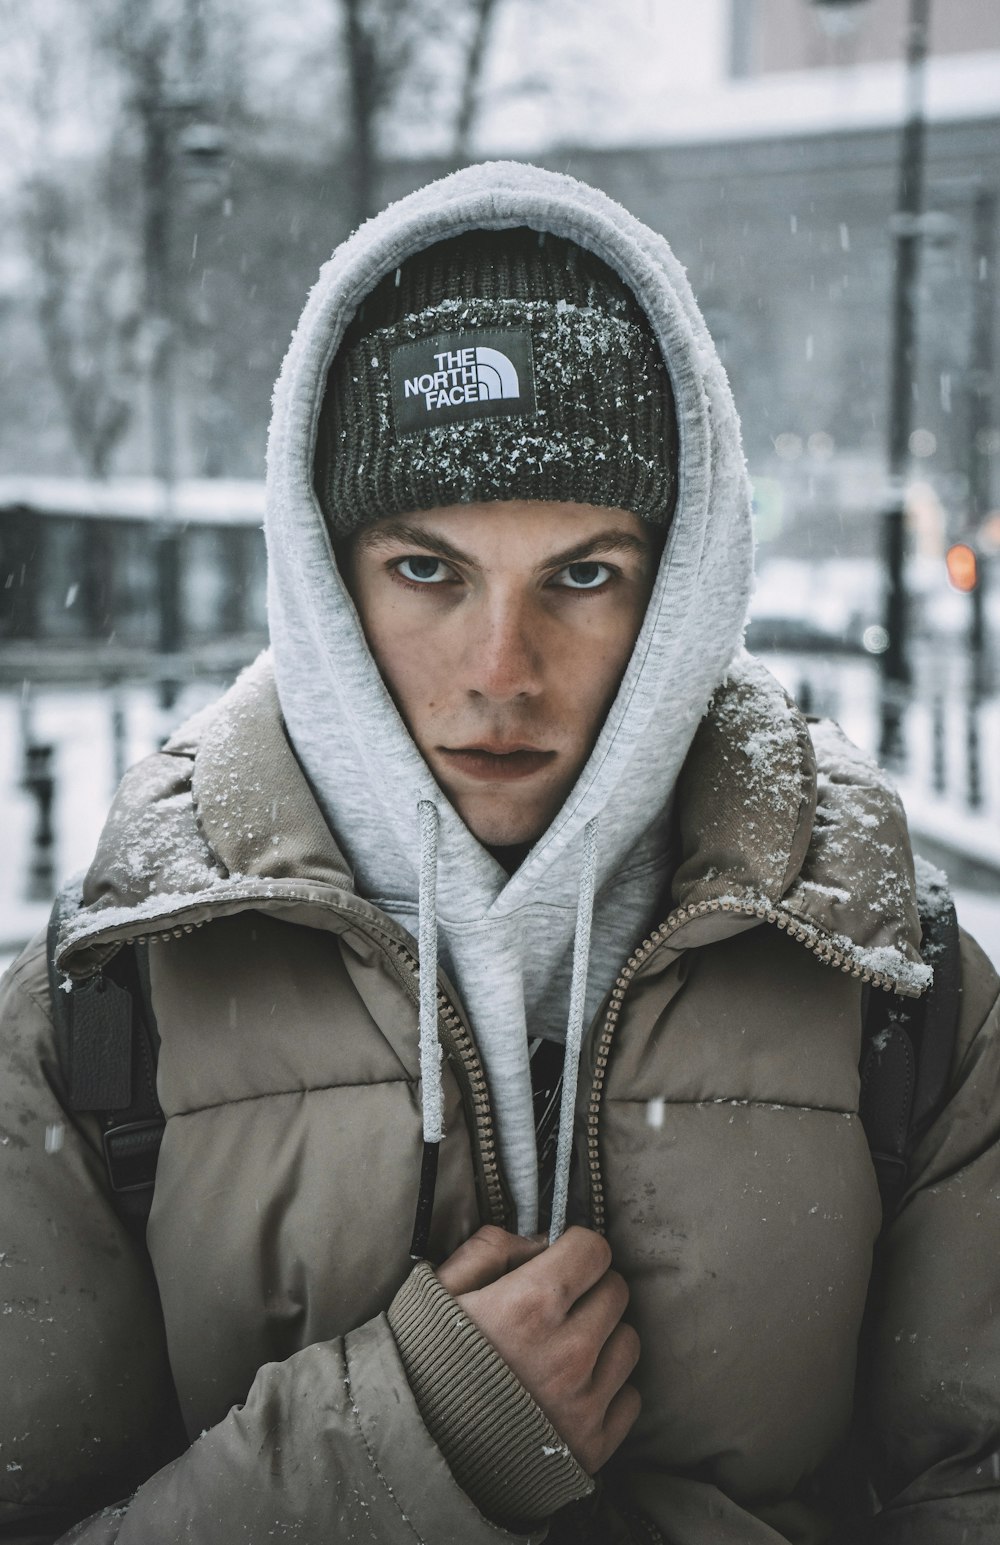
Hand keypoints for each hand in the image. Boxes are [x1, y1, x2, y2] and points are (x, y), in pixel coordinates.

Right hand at [436, 1224, 640, 1473]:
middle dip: (590, 1289)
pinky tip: (571, 1390)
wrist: (416, 1448)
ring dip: (604, 1338)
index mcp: (531, 1304)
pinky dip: (608, 1390)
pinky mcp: (593, 1444)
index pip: (594, 1249)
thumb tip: (542, 1242)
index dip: (575, 1249)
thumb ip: (491, 1247)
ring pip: (628, 1342)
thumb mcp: (441, 1288)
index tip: (561, 1261)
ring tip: (565, 1349)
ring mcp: (583, 1402)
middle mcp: (568, 1351)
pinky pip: (629, 1398)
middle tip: (560, 1306)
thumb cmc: (425, 1360)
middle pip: (616, 1292)